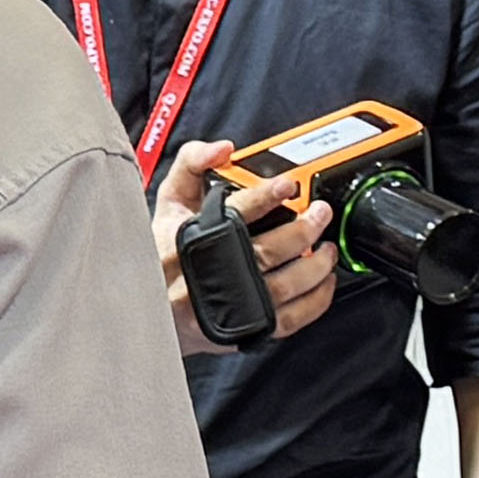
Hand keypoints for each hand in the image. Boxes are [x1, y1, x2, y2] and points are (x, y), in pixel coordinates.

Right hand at [150, 139, 333, 353]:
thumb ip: (192, 162)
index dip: (265, 196)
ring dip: (316, 265)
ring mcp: (228, 305)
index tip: (287, 185)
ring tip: (328, 248)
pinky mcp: (243, 329)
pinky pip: (290, 320)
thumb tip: (222, 148)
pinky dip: (315, 300)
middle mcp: (210, 274)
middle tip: (320, 213)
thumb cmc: (163, 253)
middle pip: (268, 251)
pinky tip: (323, 282)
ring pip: (285, 286)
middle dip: (304, 229)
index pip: (233, 212)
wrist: (150, 308)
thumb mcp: (169, 201)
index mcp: (190, 238)